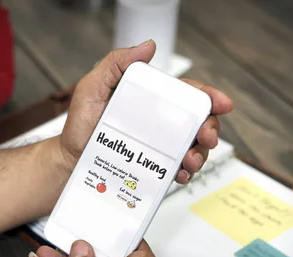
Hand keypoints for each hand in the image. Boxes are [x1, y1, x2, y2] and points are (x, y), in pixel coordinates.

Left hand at [58, 40, 233, 183]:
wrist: (70, 158)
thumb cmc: (80, 123)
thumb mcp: (93, 87)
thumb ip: (116, 64)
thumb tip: (147, 46)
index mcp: (151, 100)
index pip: (187, 94)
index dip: (210, 97)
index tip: (222, 104)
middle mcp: (159, 122)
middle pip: (198, 122)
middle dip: (210, 130)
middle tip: (206, 138)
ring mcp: (158, 146)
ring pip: (192, 148)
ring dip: (199, 154)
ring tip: (190, 160)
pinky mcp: (153, 167)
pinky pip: (177, 170)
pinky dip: (184, 172)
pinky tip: (179, 174)